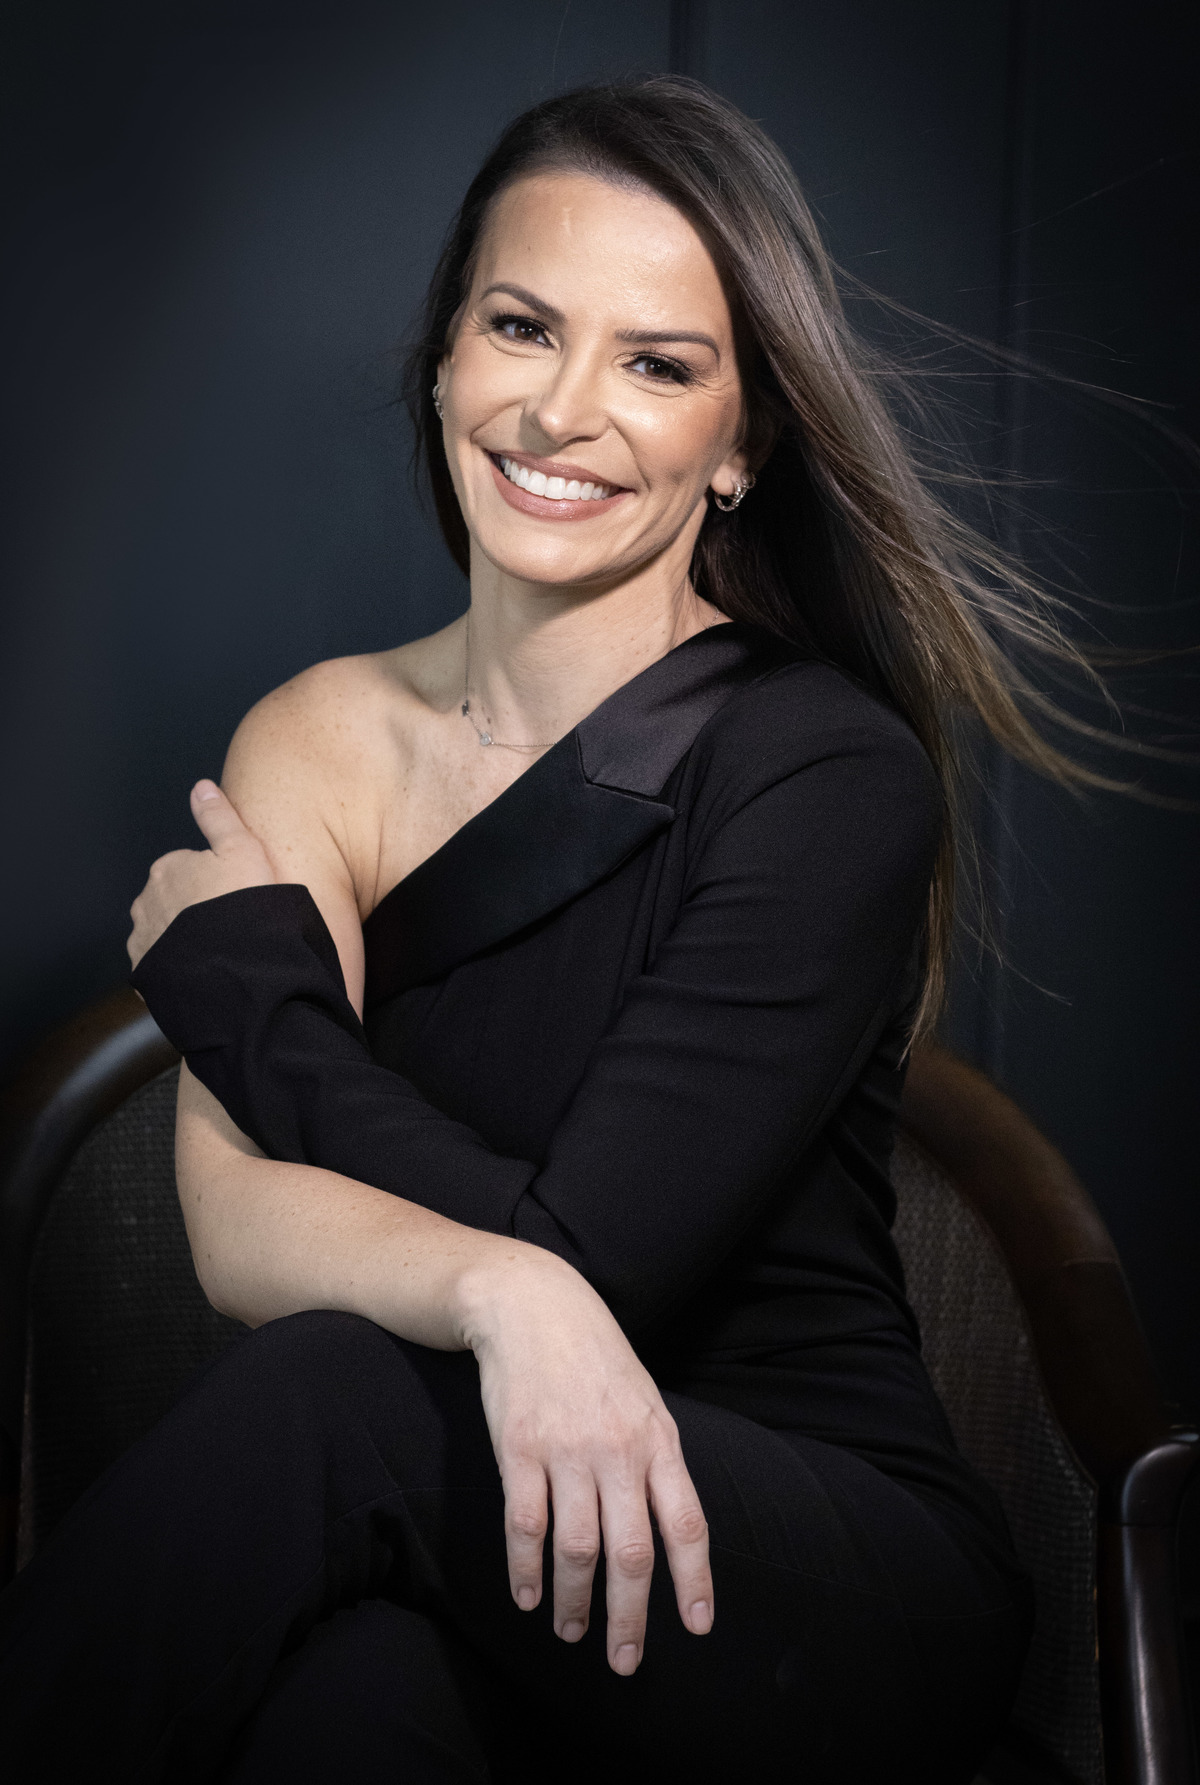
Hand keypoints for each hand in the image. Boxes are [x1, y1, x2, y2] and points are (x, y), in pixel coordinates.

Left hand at [127, 780, 275, 968]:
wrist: (230, 967)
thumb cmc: (240, 906)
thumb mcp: (242, 849)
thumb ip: (219, 817)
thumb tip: (201, 787)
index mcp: (167, 868)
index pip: (190, 867)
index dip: (217, 881)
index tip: (235, 895)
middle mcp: (146, 900)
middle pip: (175, 898)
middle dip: (195, 909)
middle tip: (228, 922)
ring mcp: (143, 937)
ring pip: (166, 931)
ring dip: (184, 938)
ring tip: (217, 949)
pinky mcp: (145, 970)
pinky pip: (162, 962)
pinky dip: (178, 964)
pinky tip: (203, 967)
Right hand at [463, 1252, 712, 1674]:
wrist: (533, 1304)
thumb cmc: (594, 1356)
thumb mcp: (644, 1399)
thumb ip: (656, 1459)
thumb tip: (670, 1526)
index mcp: (658, 1439)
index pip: (687, 1524)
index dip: (695, 1581)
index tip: (697, 1627)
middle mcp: (618, 1450)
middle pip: (631, 1554)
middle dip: (630, 1618)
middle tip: (624, 1660)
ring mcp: (567, 1450)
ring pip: (577, 1550)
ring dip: (573, 1602)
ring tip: (571, 1630)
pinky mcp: (519, 1449)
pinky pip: (525, 1526)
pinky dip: (525, 1570)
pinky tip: (526, 1595)